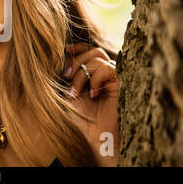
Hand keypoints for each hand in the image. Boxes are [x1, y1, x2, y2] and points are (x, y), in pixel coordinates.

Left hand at [63, 42, 119, 166]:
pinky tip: (92, 95)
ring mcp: (115, 77)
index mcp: (93, 72)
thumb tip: (62, 54)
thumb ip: (68, 74)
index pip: (88, 50)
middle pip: (93, 51)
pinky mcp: (122, 83)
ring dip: (81, 75)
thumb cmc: (82, 117)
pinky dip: (95, 79)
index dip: (77, 48)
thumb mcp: (69, 92)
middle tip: (66, 76)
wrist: (96, 135)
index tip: (64, 50)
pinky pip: (107, 68)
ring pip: (98, 59)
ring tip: (76, 93)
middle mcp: (106, 73)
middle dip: (76, 62)